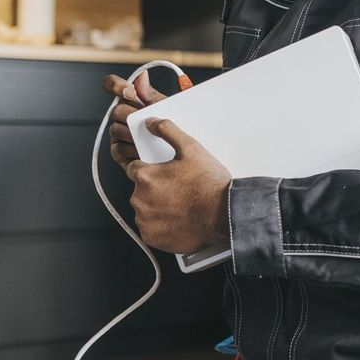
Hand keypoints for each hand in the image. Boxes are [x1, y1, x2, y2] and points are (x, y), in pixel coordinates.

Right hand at [102, 73, 167, 171]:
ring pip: (116, 129)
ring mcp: (119, 133)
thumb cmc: (174, 127)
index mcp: (131, 100)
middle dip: (131, 115)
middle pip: (116, 111)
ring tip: (150, 137)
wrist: (182, 153)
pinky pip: (118, 149)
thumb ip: (151, 94)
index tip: (130, 92)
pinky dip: (132, 149)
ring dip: (133, 133)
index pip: (112, 85)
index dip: (115, 85)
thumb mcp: (166, 109)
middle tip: (147, 121)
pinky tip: (144, 150)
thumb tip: (142, 75)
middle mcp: (122, 116)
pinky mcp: (119, 152)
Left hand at [126, 120, 231, 254]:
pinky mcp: (151, 238)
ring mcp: (144, 220)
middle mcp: (139, 199)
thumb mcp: (191, 149)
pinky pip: (150, 229)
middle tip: (179, 192)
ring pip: (144, 210)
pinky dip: (160, 226)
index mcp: (145, 176)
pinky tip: (178, 220)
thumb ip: (167, 131)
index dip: (152, 171)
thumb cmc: (209, 184)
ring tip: (180, 207)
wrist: (224, 216)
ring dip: (156, 208)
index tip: (167, 177)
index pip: (135, 169)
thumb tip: (151, 122)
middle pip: (140, 191)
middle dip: (154, 190)